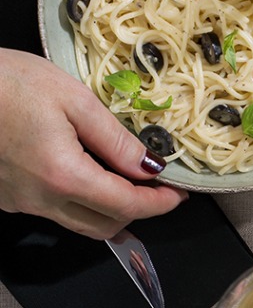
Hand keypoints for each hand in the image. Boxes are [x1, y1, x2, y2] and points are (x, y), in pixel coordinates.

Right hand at [0, 51, 186, 238]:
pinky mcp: (5, 197)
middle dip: (138, 212)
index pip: (126, 206)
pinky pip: (53, 210)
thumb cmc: (7, 81)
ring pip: (78, 223)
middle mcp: (40, 200)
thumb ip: (116, 139)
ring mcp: (19, 202)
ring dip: (109, 210)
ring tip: (126, 180)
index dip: (159, 203)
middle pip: (104, 226)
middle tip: (158, 189)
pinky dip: (79, 200)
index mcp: (63, 176)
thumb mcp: (73, 98)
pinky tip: (87, 172)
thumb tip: (151, 166)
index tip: (180, 195)